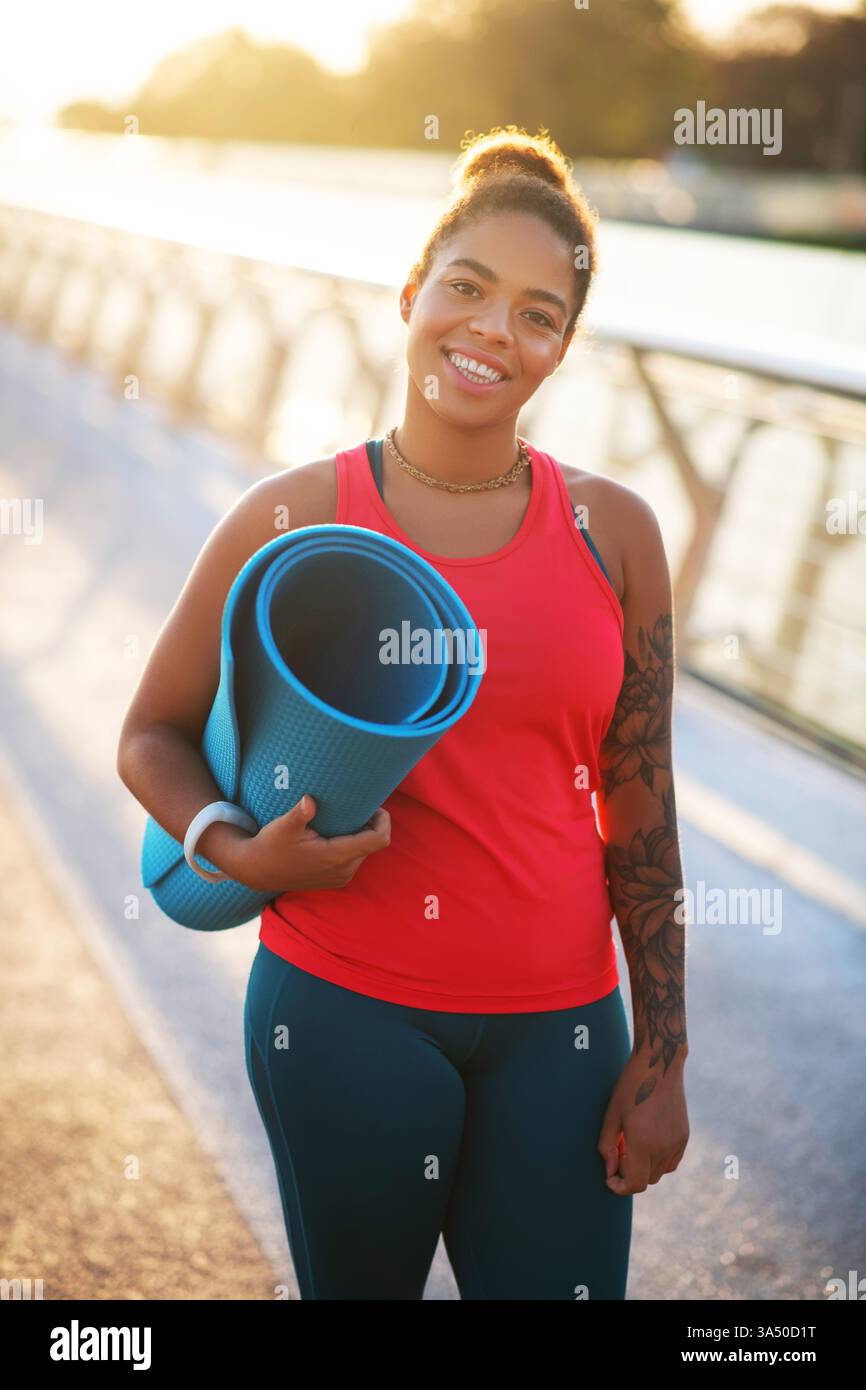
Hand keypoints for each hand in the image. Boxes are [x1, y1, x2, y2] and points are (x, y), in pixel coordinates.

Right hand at [214, 795, 390, 892]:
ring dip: (361, 834)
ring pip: (365, 851)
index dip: (383, 820)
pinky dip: (352, 843)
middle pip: (373, 843)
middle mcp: (344, 871)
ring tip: (345, 817)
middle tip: (356, 805)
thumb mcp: (283, 827)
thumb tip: (309, 800)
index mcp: (337, 857)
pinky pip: (355, 858)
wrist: (257, 871)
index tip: (375, 805)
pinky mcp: (336, 880)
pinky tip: (336, 831)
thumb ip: (300, 814)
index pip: (378, 840)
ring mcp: (341, 878)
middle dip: (370, 824)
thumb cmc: (271, 845)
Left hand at [597, 1047, 688, 1194]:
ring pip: (660, 1172)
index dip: (620, 1187)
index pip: (635, 1184)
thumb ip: (608, 1146)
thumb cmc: (631, 1086)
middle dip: (630, 1174)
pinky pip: (672, 1162)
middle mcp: (664, 1148)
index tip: (610, 1178)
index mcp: (644, 1144)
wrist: (660, 1063)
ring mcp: (677, 1143)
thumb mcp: (612, 1114)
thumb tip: (610, 1171)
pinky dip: (659, 1160)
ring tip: (632, 1144)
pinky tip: (648, 1141)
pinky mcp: (685, 1136)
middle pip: (646, 1180)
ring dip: (645, 1167)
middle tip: (618, 1152)